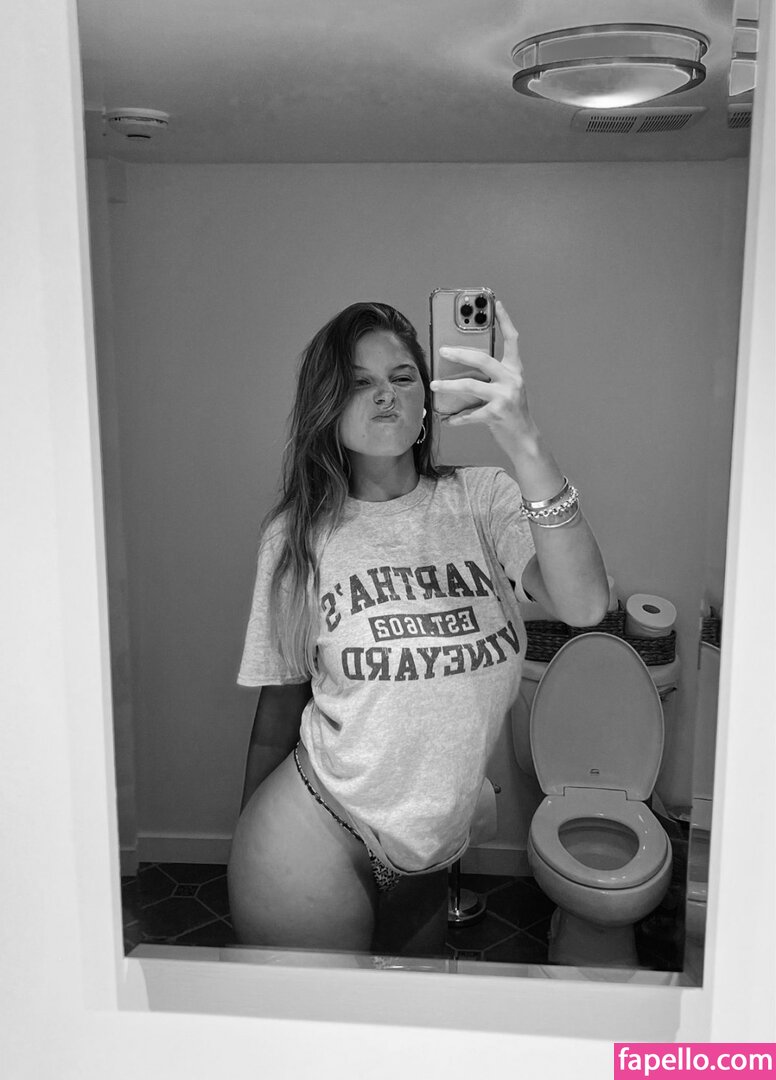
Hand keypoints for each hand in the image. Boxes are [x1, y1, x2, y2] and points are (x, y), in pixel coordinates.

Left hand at [430, 300, 538, 461]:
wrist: (524, 438)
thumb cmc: (510, 411)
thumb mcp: (504, 388)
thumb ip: (487, 376)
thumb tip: (456, 367)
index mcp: (515, 370)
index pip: (512, 339)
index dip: (504, 320)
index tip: (495, 302)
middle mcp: (513, 379)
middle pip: (483, 359)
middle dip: (459, 353)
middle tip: (441, 350)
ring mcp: (506, 396)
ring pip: (471, 386)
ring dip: (449, 386)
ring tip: (435, 385)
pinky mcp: (498, 414)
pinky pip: (470, 413)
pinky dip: (456, 417)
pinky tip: (446, 418)